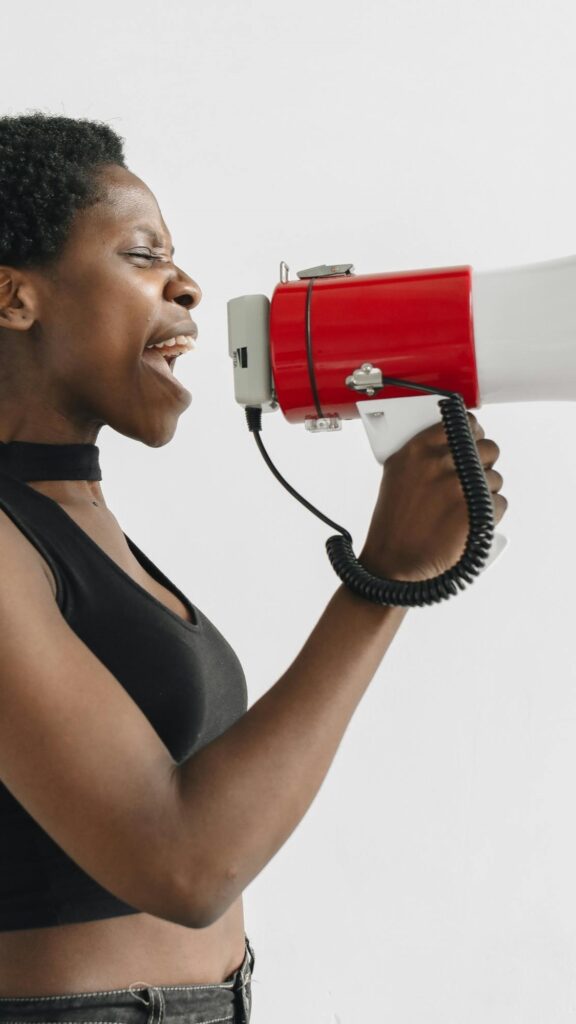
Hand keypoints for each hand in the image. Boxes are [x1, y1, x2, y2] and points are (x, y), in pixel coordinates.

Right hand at [359, 413, 507, 581]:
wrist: (393, 565)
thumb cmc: (393, 525)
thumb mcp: (396, 476)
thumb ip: (423, 455)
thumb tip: (452, 442)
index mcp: (418, 450)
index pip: (461, 423)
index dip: (472, 433)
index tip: (472, 441)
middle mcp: (439, 463)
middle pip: (487, 448)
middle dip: (484, 463)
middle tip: (472, 480)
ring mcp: (459, 486)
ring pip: (495, 478)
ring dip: (486, 492)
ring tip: (464, 508)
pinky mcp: (475, 510)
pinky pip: (500, 503)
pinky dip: (490, 514)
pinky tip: (470, 522)